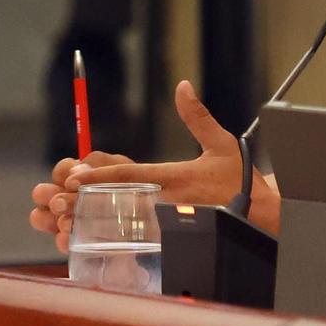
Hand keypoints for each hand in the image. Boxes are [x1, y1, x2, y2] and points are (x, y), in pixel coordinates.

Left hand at [28, 80, 276, 252]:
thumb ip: (197, 116)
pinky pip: (138, 239)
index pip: (131, 175)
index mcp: (177, 177)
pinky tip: (95, 235)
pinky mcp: (175, 238)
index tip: (75, 174)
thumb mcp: (222, 143)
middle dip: (88, 197)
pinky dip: (114, 237)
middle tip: (61, 195)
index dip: (100, 174)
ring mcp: (170, 222)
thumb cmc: (242, 180)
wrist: (263, 217)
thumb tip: (183, 87)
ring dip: (95, 218)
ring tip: (67, 214)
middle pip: (119, 199)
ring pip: (123, 221)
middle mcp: (169, 201)